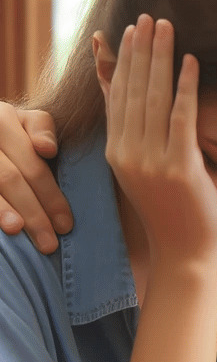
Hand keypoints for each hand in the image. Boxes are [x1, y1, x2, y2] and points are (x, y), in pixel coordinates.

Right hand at [0, 102, 72, 252]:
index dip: (51, 197)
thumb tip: (47, 149)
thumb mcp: (24, 121)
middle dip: (34, 213)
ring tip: (19, 231)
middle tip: (49, 243)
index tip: (66, 225)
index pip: (33, 165)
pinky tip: (2, 227)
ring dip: (5, 212)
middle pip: (11, 179)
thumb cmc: (8, 130)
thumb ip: (40, 128)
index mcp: (4, 118)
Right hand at [103, 15, 216, 269]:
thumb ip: (148, 143)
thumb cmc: (177, 217)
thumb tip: (152, 115)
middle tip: (150, 16)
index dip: (121, 61)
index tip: (126, 31)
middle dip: (141, 49)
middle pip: (132, 89)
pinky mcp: (179, 166)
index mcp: (118, 153)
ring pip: (152, 96)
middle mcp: (128, 153)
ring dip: (160, 57)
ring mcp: (152, 160)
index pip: (116, 97)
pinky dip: (186, 86)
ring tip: (166, 26)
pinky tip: (192, 60)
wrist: (187, 258)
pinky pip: (181, 116)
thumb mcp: (151, 175)